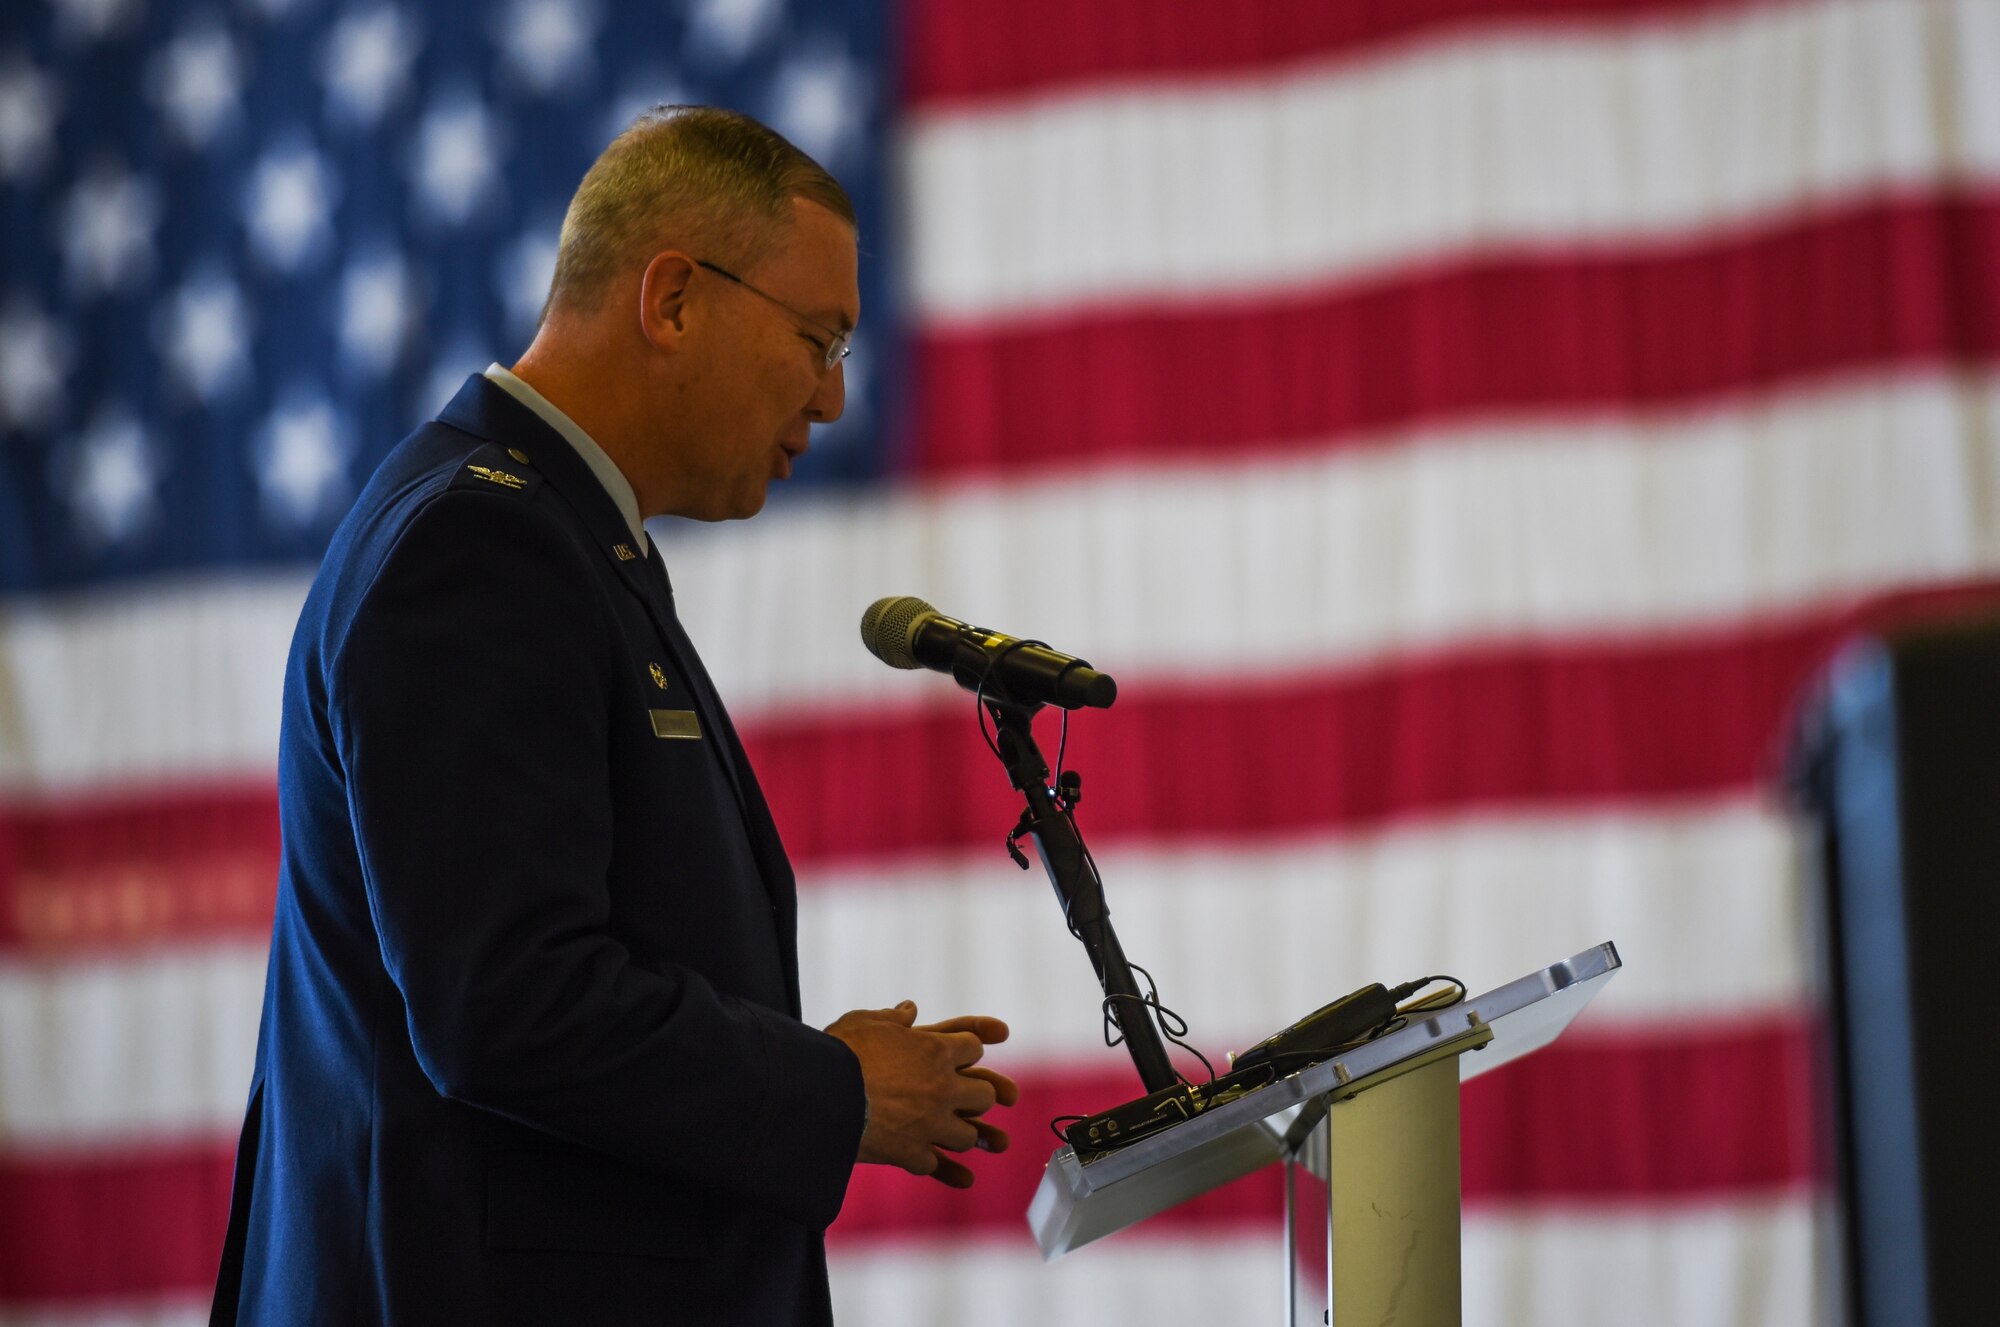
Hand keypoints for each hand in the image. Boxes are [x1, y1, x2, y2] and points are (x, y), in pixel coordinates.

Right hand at [826, 1001, 1018, 1187]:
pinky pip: (932, 1163)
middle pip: (984, 1095)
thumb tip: (909, 1009)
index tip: (959, 1054)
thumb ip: (892, 1018)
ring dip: (960, 1134)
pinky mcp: (911, 1154)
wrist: (818, 1093)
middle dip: (978, 1096)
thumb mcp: (865, 1022)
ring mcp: (930, 1123)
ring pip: (967, 1136)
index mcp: (936, 1050)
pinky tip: (923, 1161)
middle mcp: (942, 1087)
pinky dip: (929, 1163)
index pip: (972, 1048)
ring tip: (948, 1132)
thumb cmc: (840, 1051)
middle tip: (966, 1098)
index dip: (966, 1050)